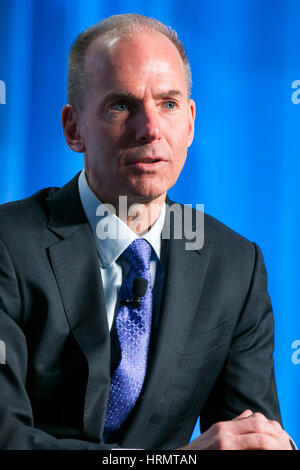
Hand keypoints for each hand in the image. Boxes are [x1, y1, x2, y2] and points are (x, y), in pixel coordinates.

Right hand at [178, 410, 292, 449]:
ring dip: (274, 445)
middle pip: (259, 426)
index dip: (272, 427)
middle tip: (286, 446)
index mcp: (224, 427)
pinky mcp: (224, 453)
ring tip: (283, 451)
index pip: (255, 419)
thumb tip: (250, 413)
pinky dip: (263, 452)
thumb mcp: (214, 435)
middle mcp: (224, 433)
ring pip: (259, 440)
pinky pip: (251, 451)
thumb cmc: (199, 453)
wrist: (182, 462)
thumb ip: (233, 425)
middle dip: (276, 436)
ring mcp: (224, 445)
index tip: (281, 437)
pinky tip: (269, 455)